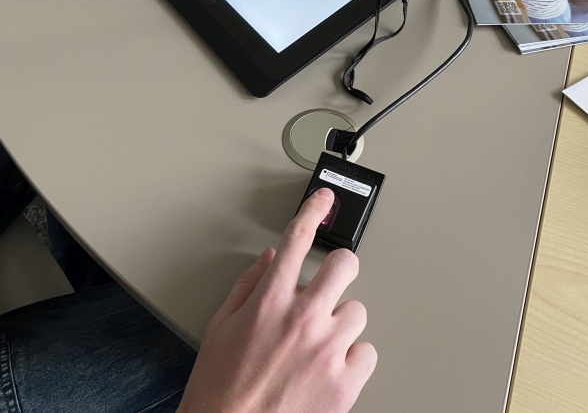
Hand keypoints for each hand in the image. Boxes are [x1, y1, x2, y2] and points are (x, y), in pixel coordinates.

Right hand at [177, 188, 375, 412]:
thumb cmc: (220, 388)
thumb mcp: (221, 329)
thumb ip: (248, 288)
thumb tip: (267, 262)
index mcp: (269, 301)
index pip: (296, 240)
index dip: (313, 211)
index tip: (324, 199)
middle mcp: (302, 318)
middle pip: (345, 265)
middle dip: (339, 270)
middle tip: (330, 285)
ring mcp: (327, 349)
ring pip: (358, 312)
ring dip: (340, 323)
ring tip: (318, 344)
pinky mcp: (345, 382)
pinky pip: (367, 353)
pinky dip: (352, 358)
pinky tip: (330, 368)